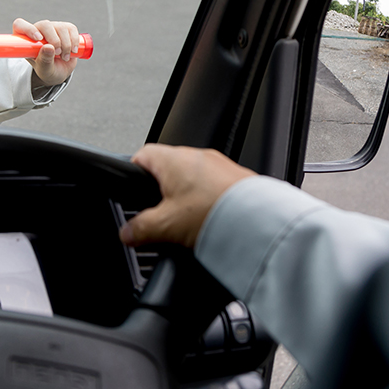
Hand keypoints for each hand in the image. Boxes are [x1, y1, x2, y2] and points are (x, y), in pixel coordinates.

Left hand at [13, 18, 79, 87]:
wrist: (60, 71)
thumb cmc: (47, 70)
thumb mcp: (44, 70)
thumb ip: (44, 60)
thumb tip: (49, 47)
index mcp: (26, 39)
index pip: (20, 25)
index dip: (28, 29)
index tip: (38, 38)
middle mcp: (38, 30)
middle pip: (45, 24)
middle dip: (54, 40)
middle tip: (57, 53)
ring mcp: (52, 27)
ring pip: (60, 27)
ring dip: (66, 44)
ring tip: (65, 57)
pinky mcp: (66, 28)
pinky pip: (71, 29)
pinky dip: (74, 41)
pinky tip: (73, 51)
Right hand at [120, 145, 254, 249]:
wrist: (261, 223)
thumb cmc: (215, 213)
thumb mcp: (166, 226)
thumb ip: (141, 229)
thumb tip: (128, 233)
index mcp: (172, 159)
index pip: (142, 155)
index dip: (132, 173)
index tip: (130, 190)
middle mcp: (197, 156)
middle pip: (167, 170)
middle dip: (161, 194)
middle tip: (159, 219)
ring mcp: (220, 166)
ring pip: (193, 180)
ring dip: (187, 198)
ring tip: (187, 225)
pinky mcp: (239, 180)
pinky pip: (214, 188)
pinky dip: (208, 203)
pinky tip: (210, 223)